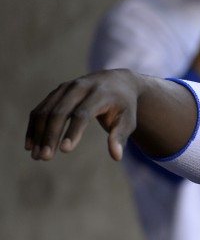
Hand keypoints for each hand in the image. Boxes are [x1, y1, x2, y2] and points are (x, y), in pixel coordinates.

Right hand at [25, 68, 143, 161]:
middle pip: (59, 112)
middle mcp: (79, 88)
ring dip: (38, 133)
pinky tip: (30, 145)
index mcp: (99, 94)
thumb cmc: (124, 106)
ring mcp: (65, 89)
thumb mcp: (128, 120)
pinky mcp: (56, 92)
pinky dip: (34, 127)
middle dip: (50, 136)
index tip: (65, 150)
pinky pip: (40, 110)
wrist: (117, 82)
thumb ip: (120, 136)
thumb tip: (116, 157)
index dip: (73, 131)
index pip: (82, 114)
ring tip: (36, 155)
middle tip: (45, 157)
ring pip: (46, 111)